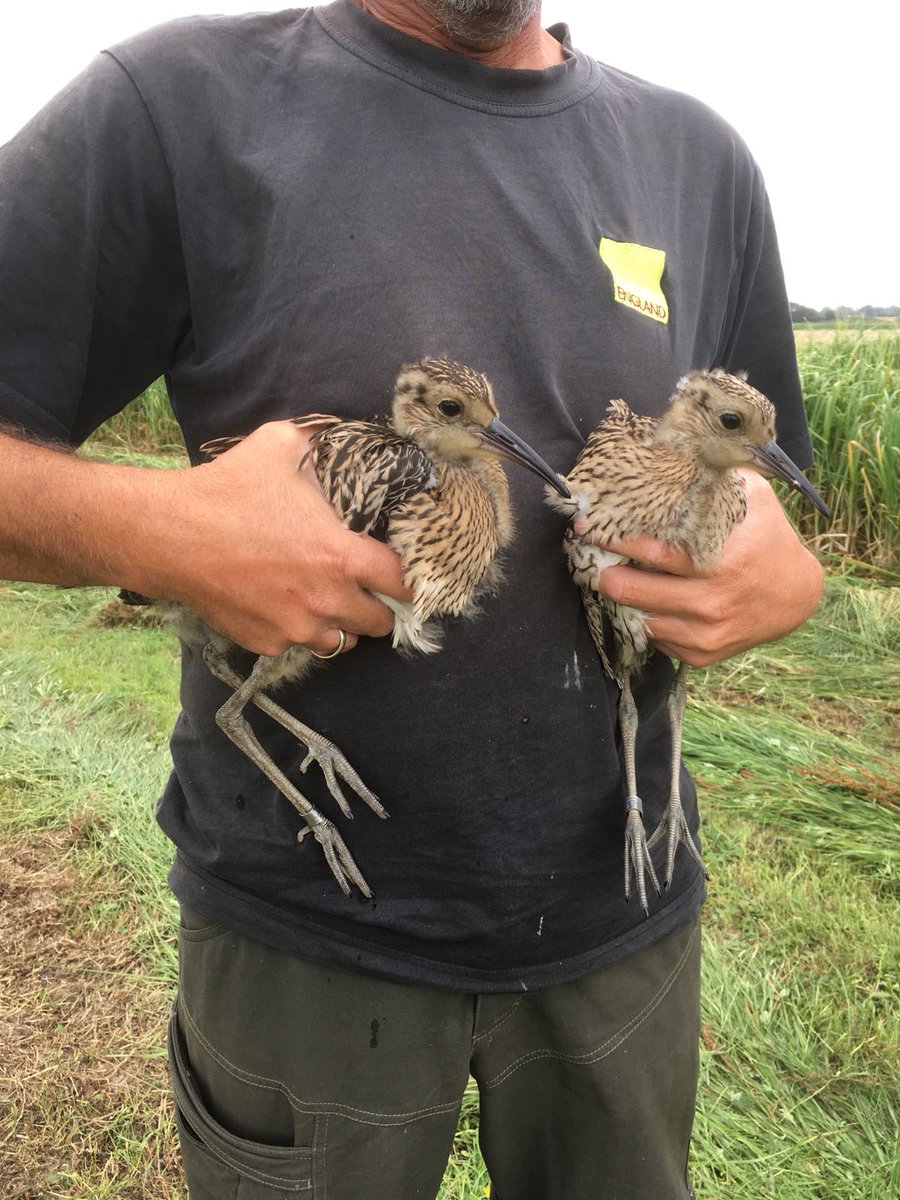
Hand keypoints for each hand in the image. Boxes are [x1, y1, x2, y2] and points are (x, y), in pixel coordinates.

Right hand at [155, 420, 411, 655]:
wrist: (169, 535)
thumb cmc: (227, 489)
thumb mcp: (281, 446)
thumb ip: (321, 442)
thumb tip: (341, 432)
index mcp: (342, 556)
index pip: (404, 583)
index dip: (411, 579)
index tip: (408, 575)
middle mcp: (327, 600)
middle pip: (381, 622)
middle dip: (379, 606)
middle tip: (367, 588)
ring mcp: (296, 628)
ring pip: (342, 641)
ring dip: (342, 624)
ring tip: (327, 600)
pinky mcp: (267, 643)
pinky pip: (297, 645)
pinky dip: (298, 631)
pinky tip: (283, 605)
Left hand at [584, 471, 824, 666]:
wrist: (797, 597)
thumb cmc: (769, 540)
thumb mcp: (756, 501)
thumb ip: (721, 477)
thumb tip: (686, 449)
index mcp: (723, 560)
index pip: (655, 551)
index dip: (618, 540)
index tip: (591, 527)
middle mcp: (713, 601)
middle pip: (636, 592)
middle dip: (607, 575)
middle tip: (591, 560)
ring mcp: (707, 632)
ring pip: (642, 620)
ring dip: (625, 601)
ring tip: (612, 579)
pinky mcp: (703, 654)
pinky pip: (658, 641)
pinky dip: (648, 622)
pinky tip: (646, 604)